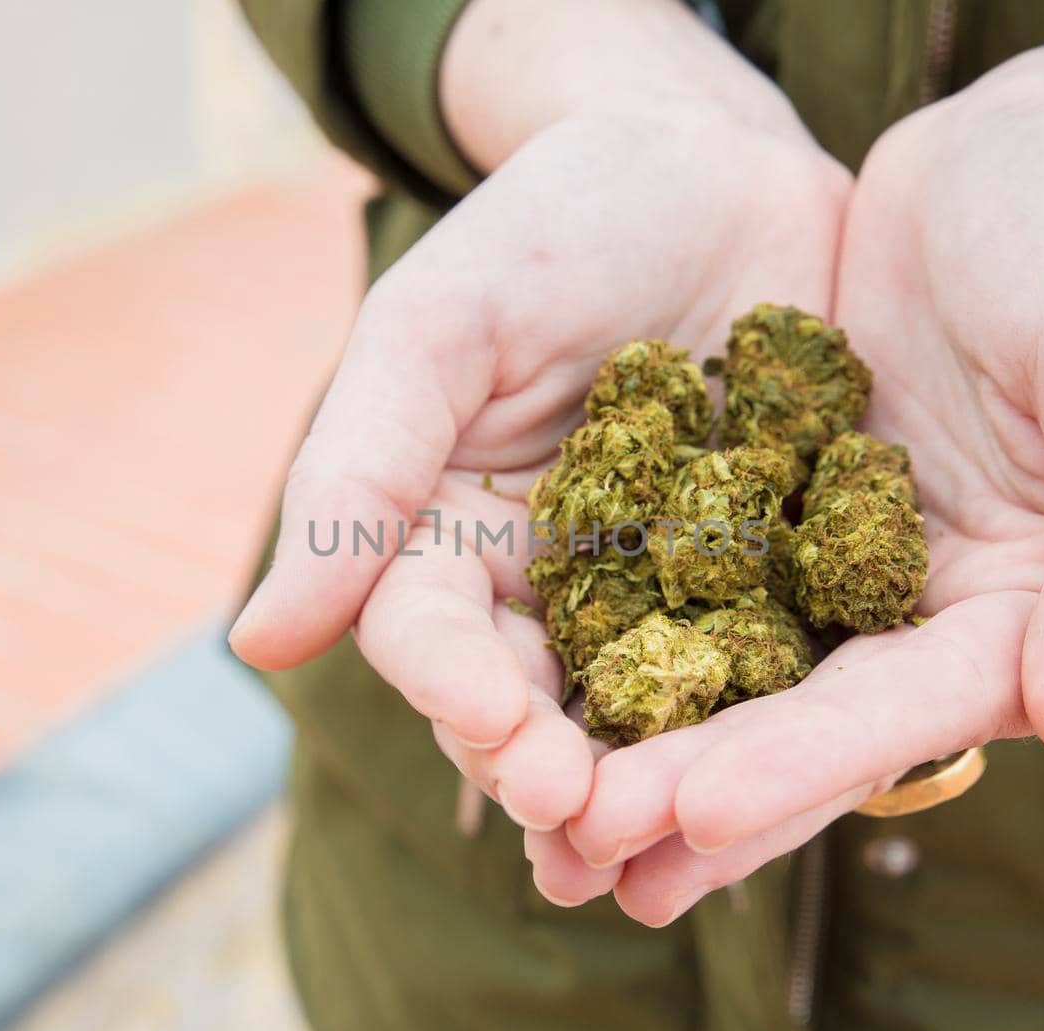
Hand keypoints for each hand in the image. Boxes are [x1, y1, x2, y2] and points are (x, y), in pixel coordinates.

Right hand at [230, 0, 850, 854]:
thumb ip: (358, 472)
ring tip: (665, 849)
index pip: (435, 635)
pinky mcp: (780, 582)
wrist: (716, 167)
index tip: (500, 730)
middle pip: (536, 702)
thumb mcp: (442, 325)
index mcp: (454, 535)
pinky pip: (776, 664)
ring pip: (650, 712)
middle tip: (582, 818)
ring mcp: (669, 593)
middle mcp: (554, 586)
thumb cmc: (556, 225)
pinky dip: (773, 730)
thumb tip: (259, 647)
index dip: (458, 691)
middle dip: (551, 768)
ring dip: (651, 789)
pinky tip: (784, 782)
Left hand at [546, 36, 1043, 923]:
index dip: (802, 766)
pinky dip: (623, 633)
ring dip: (642, 748)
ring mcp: (838, 570)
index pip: (904, 710)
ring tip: (543, 825)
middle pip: (803, 725)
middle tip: (582, 852)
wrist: (1015, 168)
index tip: (691, 810)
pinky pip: (687, 583)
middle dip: (693, 790)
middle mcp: (921, 617)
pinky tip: (537, 680)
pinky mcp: (770, 517)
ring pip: (732, 677)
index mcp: (1022, 614)